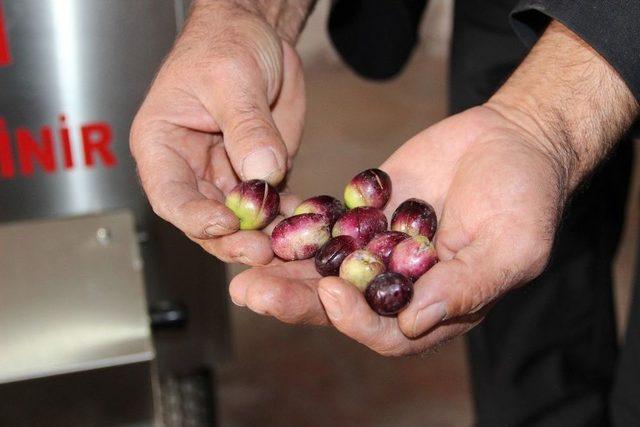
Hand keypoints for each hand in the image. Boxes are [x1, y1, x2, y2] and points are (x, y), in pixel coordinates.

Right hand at [130, 1, 304, 264]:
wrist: (257, 35)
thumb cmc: (224, 44)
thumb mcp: (232, 79)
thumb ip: (246, 126)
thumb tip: (264, 172)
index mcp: (162, 146)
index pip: (170, 195)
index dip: (194, 217)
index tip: (226, 223)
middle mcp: (191, 170)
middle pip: (207, 219)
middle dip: (235, 238)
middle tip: (264, 249)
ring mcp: (227, 176)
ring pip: (242, 221)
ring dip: (266, 235)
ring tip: (292, 244)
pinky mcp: (260, 176)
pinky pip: (273, 206)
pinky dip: (289, 217)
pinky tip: (308, 223)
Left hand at [230, 105, 562, 354]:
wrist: (511, 139)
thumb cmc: (525, 196)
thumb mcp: (512, 245)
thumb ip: (467, 286)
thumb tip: (414, 321)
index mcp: (435, 306)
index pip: (385, 331)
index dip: (354, 320)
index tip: (330, 294)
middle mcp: (398, 283)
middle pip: (339, 303)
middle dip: (294, 300)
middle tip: (249, 291)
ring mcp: (377, 247)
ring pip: (322, 265)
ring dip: (282, 265)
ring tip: (241, 258)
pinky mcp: (363, 213)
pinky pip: (325, 223)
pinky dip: (294, 224)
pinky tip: (261, 219)